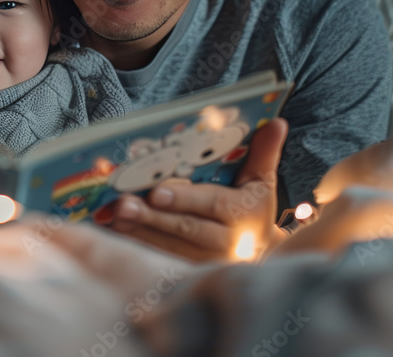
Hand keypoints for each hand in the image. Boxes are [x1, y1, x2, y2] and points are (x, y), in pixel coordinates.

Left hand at [108, 117, 288, 261]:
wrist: (260, 253)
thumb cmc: (254, 209)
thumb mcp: (262, 181)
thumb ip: (264, 153)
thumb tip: (277, 122)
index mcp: (244, 215)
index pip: (213, 204)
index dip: (184, 198)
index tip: (156, 191)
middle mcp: (227, 242)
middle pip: (186, 229)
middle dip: (152, 217)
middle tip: (123, 205)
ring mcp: (208, 260)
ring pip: (170, 246)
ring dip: (140, 231)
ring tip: (114, 215)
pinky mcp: (191, 271)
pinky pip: (162, 258)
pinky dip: (139, 244)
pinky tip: (117, 231)